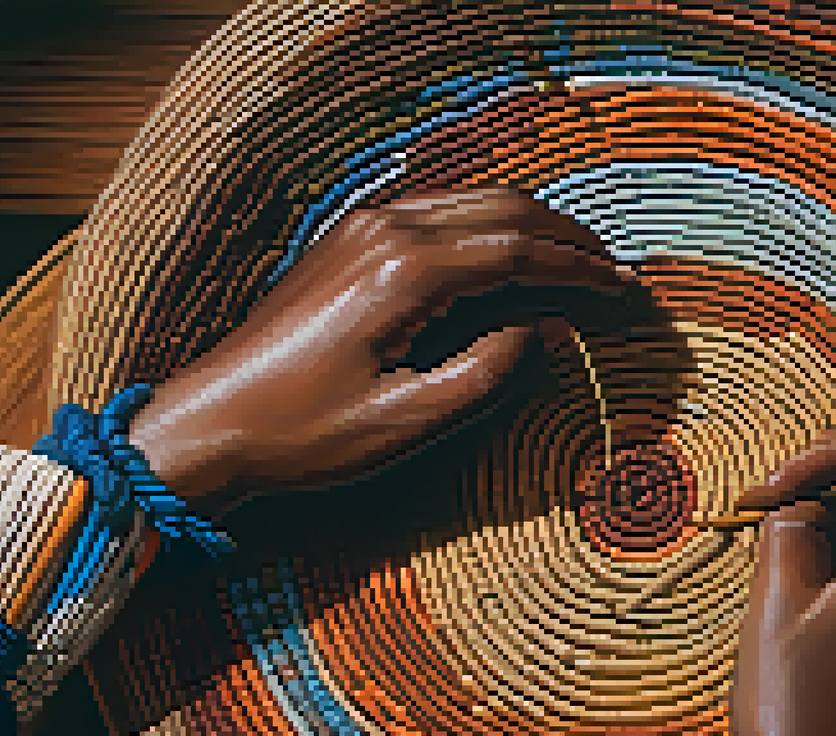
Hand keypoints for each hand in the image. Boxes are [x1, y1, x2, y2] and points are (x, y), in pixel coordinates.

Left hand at [126, 187, 630, 515]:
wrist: (210, 422)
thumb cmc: (305, 432)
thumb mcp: (410, 419)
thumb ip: (491, 370)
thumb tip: (548, 330)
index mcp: (406, 271)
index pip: (520, 251)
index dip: (581, 269)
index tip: (625, 289)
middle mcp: (385, 230)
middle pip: (502, 210)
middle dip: (566, 238)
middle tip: (614, 271)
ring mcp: (361, 227)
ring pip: (471, 203)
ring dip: (529, 227)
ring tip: (575, 262)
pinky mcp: (347, 240)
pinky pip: (436, 213)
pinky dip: (486, 228)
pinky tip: (508, 258)